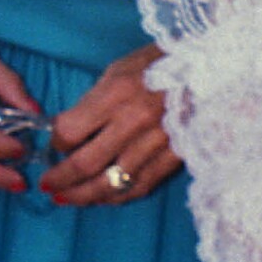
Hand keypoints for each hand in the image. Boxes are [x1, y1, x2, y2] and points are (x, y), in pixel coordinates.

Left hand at [40, 43, 179, 206]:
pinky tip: (103, 198)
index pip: (71, 130)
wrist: (213, 67)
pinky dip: (117, 196)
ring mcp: (157, 142)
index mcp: (117, 92)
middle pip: (85, 163)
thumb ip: (94, 101)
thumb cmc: (161, 62)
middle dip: (60, 178)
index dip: (56, 142)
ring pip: (111, 183)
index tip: (54, 144)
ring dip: (83, 195)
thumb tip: (69, 131)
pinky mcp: (175, 156)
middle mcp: (134, 120)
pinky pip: (140, 186)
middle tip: (48, 185)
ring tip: (66, 199)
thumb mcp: (120, 68)